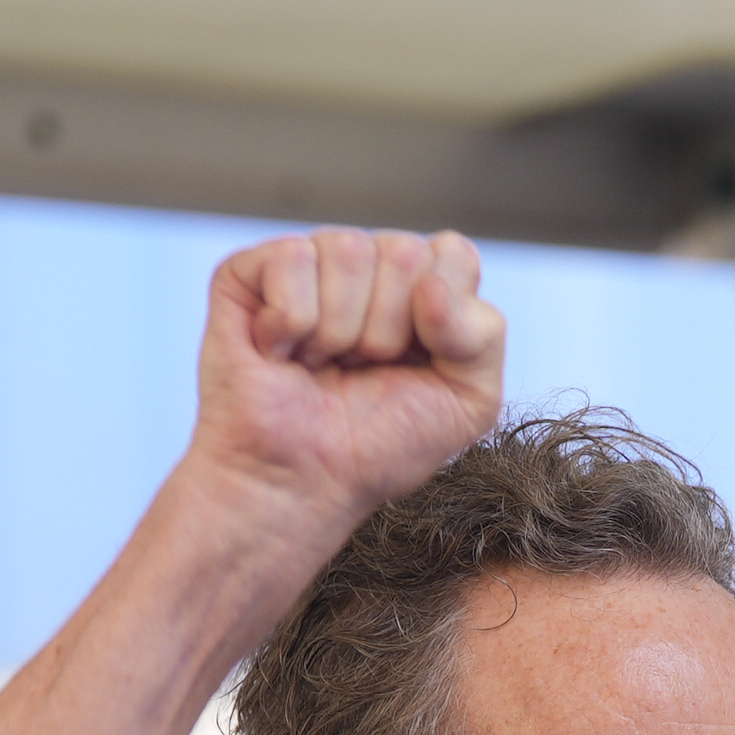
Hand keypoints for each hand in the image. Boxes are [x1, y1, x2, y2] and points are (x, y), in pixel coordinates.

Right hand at [186, 229, 507, 541]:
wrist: (304, 483)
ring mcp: (310, 261)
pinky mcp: (251, 270)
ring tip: (319, 364)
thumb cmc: (381, 445)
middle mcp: (368, 264)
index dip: (441, 320)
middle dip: (387, 333)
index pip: (453, 254)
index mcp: (422, 286)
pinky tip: (280, 351)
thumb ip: (483, 336)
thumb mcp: (468, 403)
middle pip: (404, 252)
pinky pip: (292, 258)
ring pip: (349, 250)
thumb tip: (430, 286)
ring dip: (338, 333)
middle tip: (359, 370)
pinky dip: (291, 323)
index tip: (414, 366)